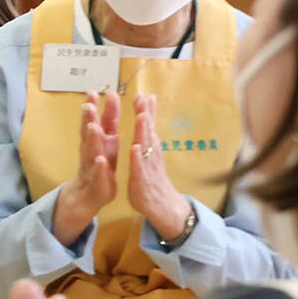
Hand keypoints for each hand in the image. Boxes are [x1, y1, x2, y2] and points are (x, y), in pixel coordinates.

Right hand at [50, 91, 118, 246]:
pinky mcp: (97, 182)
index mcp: (101, 142)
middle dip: (89, 119)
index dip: (99, 107)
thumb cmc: (99, 168)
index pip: (100, 121)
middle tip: (88, 104)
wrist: (87, 197)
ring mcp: (92, 166)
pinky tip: (100, 161)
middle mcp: (93, 151)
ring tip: (93, 127)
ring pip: (91, 151)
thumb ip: (105, 125)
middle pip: (90, 133)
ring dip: (92, 139)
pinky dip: (99, 167)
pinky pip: (98, 174)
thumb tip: (103, 102)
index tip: (99, 91)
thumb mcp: (105, 144)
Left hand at [124, 92, 190, 238]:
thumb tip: (148, 115)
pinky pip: (139, 168)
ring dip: (143, 132)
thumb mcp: (150, 154)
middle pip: (148, 132)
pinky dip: (137, 158)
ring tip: (142, 117)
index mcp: (150, 148)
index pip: (148, 126)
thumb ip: (149, 135)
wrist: (162, 205)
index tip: (144, 93)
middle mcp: (151, 154)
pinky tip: (134, 149)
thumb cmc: (153, 178)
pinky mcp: (141, 181)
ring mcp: (147, 167)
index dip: (146, 110)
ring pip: (145, 147)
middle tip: (143, 97)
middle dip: (145, 115)